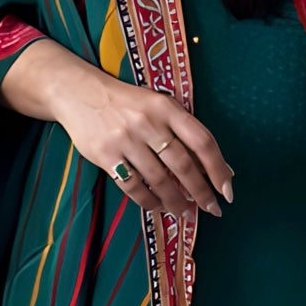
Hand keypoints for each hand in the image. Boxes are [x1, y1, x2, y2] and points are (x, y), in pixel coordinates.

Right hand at [0, 39, 232, 217]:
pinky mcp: (105, 154)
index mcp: (167, 107)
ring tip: (185, 213)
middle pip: (183, 165)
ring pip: (159, 180)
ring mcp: (125, 139)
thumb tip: (218, 167)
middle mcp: (148, 122)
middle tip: (210, 209)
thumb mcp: (158, 105)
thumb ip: (184, 130)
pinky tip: (158, 207)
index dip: (218, 169)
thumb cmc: (126, 102)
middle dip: (200, 192)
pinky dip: (148, 201)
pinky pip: (132, 186)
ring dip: (176, 201)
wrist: (79, 92)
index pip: (202, 141)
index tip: (227, 190)